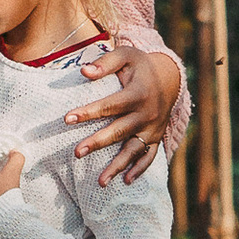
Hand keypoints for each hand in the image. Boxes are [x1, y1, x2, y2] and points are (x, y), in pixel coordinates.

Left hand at [69, 37, 182, 185]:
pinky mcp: (156, 138)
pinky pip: (149, 156)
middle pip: (119, 131)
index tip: (67, 118)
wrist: (170, 77)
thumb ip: (105, 63)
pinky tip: (127, 181)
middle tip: (77, 153)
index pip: (110, 105)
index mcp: (138, 93)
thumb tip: (84, 72)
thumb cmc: (140, 65)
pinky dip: (140, 169)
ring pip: (134, 150)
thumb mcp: (125, 56)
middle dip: (98, 143)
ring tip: (101, 182)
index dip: (89, 112)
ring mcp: (152, 128)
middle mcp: (146, 114)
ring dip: (118, 166)